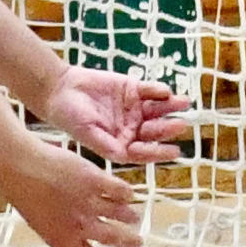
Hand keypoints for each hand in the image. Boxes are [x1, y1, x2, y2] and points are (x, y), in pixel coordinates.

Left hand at [0, 134, 146, 246]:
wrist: (21, 167)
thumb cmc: (24, 194)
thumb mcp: (38, 226)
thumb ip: (56, 243)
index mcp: (65, 240)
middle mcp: (81, 225)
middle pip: (112, 238)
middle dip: (129, 242)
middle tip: (138, 243)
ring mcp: (91, 203)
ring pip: (120, 214)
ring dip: (129, 217)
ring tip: (134, 217)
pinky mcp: (97, 180)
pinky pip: (120, 191)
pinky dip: (126, 194)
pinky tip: (128, 194)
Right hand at [41, 65, 187, 165]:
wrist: (61, 90)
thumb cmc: (70, 117)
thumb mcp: (87, 133)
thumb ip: (106, 145)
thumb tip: (124, 157)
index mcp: (122, 143)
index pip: (144, 150)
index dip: (159, 152)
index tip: (175, 152)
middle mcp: (131, 127)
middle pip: (153, 130)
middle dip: (167, 128)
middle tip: (181, 125)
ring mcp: (134, 108)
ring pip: (156, 109)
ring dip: (169, 106)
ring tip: (184, 103)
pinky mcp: (132, 89)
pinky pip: (148, 90)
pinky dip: (157, 90)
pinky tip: (166, 90)